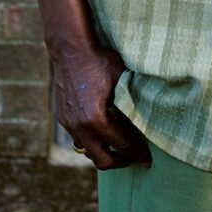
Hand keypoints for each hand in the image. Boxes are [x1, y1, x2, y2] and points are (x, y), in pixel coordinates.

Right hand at [52, 42, 150, 169]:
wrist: (70, 49)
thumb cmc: (99, 60)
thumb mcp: (121, 80)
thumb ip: (131, 102)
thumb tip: (148, 119)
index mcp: (96, 118)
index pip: (121, 144)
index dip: (136, 153)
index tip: (147, 159)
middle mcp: (80, 126)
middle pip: (102, 160)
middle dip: (120, 162)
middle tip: (133, 158)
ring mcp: (69, 123)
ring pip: (88, 151)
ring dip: (104, 152)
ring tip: (119, 146)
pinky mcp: (63, 117)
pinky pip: (79, 138)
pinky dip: (92, 140)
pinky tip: (103, 131)